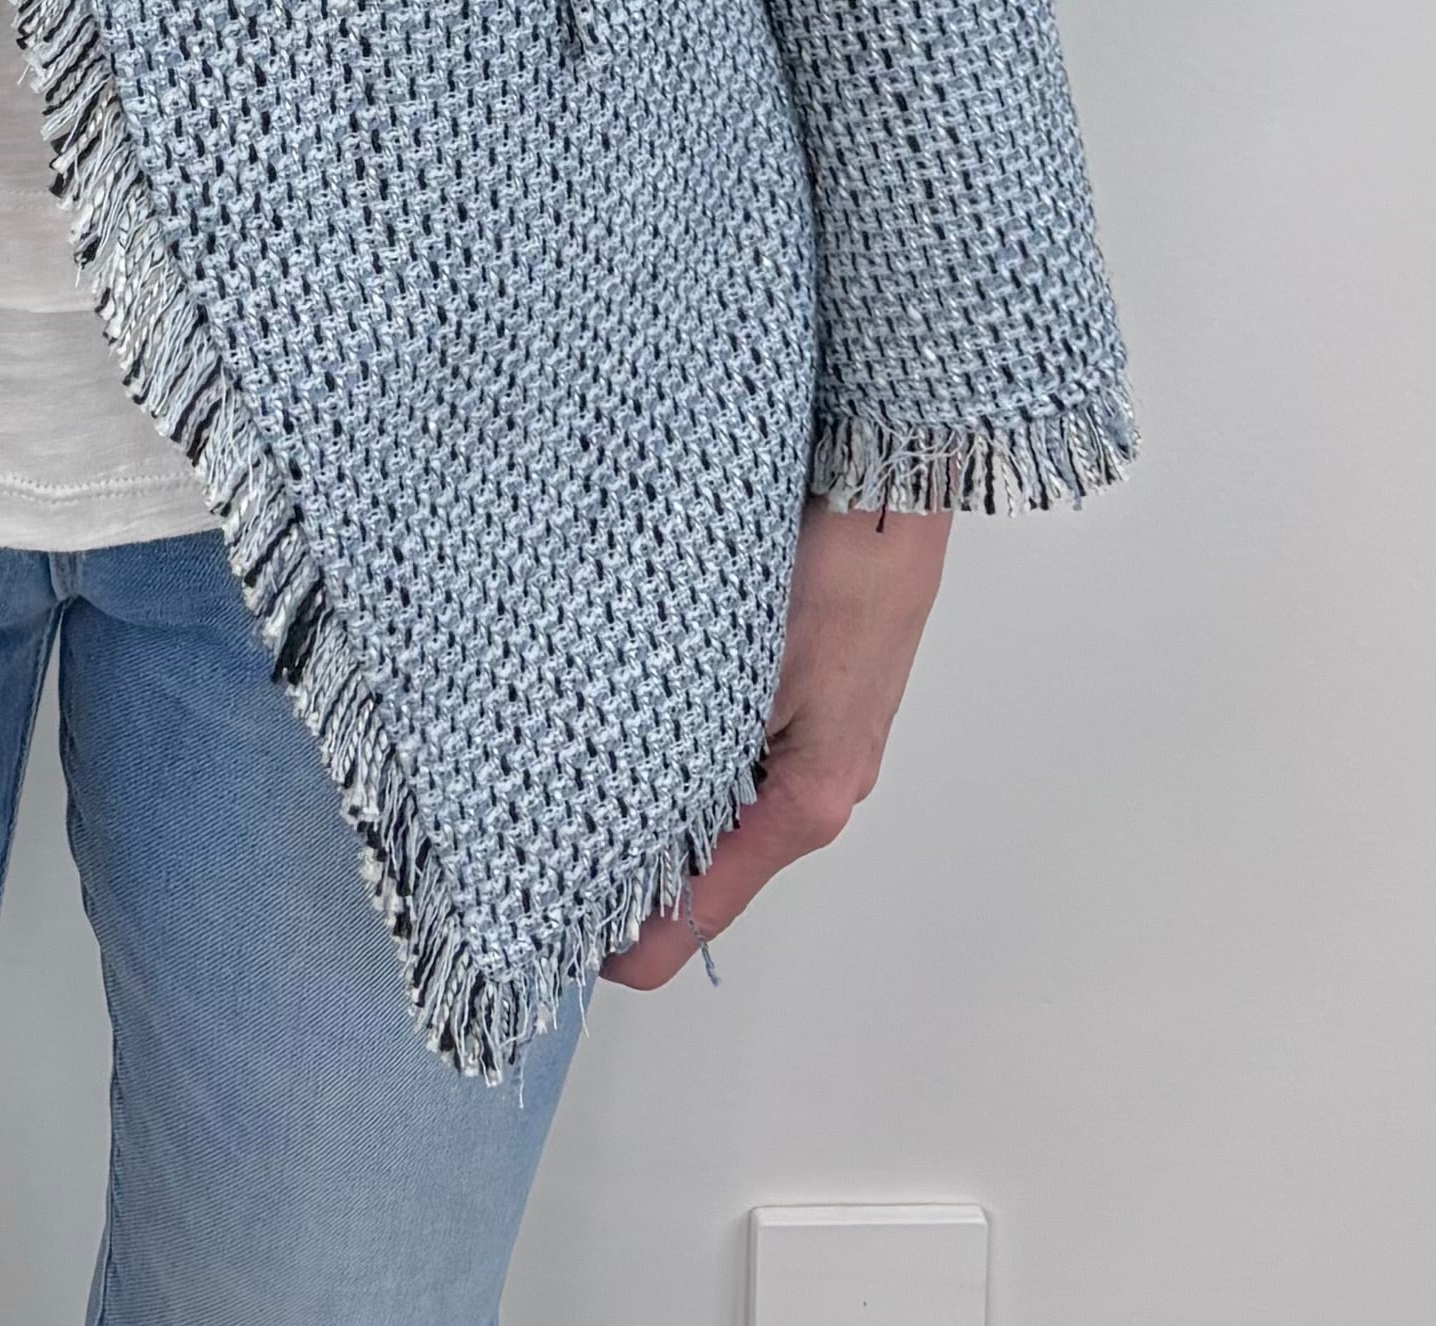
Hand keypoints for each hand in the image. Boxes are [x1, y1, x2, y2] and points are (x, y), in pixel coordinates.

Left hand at [600, 496, 950, 991]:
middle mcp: (814, 792)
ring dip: (653, 800)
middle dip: (631, 865)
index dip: (629, 940)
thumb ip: (692, 760)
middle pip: (707, 868)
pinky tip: (635, 712)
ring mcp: (814, 749)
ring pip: (715, 806)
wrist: (892, 495)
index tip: (558, 936)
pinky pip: (733, 753)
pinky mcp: (806, 705)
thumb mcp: (750, 673)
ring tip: (571, 773)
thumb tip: (619, 827)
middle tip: (543, 843)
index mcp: (806, 806)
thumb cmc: (838, 575)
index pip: (701, 915)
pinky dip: (683, 748)